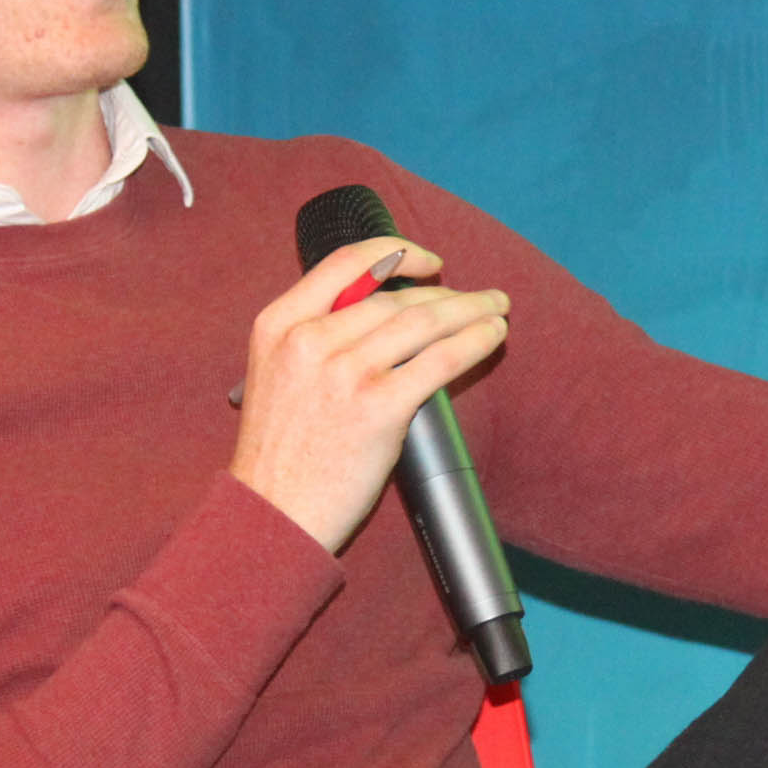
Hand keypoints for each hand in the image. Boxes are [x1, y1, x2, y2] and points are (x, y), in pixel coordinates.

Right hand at [231, 240, 510, 552]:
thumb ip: (316, 339)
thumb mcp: (275, 376)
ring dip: (470, 310)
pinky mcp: (377, 407)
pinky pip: (440, 360)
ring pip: (424, 321)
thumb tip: (382, 316)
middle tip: (477, 298)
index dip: (398, 253)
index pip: (348, 263)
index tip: (430, 262)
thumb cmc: (280, 456)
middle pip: (394, 297)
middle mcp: (310, 339)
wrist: (271, 515)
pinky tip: (492, 336)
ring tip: (496, 310)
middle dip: (447, 293)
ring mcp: (344, 372)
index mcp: (279, 324)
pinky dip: (474, 342)